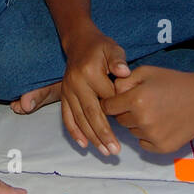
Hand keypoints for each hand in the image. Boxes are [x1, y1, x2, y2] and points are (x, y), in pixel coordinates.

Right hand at [60, 29, 129, 156]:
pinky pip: (67, 117)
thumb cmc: (100, 47)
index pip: (106, 97)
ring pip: (80, 118)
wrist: (79, 42)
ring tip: (105, 152)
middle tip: (115, 151)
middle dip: (103, 133)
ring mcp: (68, 91)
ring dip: (92, 137)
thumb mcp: (113, 48)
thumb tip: (124, 72)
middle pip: (92, 113)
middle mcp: (76, 83)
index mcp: (90, 72)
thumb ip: (118, 60)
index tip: (128, 125)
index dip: (117, 110)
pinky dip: (74, 132)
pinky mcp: (64, 96)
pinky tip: (84, 144)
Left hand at [103, 65, 193, 153]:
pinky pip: (143, 143)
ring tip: (156, 112)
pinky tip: (162, 123)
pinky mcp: (162, 147)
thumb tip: (110, 93)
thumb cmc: (174, 82)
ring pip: (132, 132)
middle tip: (143, 103)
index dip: (111, 102)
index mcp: (136, 99)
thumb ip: (124, 81)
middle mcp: (142, 120)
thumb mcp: (147, 72)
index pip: (108, 107)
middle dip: (125, 112)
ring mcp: (152, 136)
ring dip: (137, 124)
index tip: (117, 100)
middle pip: (119, 120)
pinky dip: (148, 136)